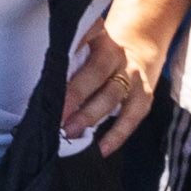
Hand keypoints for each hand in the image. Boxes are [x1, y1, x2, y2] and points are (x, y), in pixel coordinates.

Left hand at [65, 0, 165, 151]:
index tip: (51, 89)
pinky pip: (131, 119)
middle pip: (97, 76)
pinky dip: (116, 135)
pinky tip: (102, 149)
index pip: (85, 54)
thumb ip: (72, 53)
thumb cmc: (102, 50)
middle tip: (57, 117)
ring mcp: (134, 79)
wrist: (142, 47)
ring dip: (90, 117)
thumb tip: (46, 80)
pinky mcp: (144, 98)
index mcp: (103, 42)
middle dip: (76, 97)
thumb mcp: (89, 41)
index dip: (70, 71)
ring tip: (71, 134)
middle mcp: (120, 58)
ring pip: (112, 98)